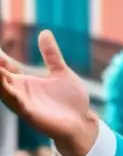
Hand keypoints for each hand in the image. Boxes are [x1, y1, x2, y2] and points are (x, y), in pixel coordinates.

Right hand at [0, 30, 98, 155]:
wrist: (82, 123)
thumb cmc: (71, 101)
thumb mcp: (61, 73)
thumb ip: (51, 55)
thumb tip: (45, 32)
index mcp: (24, 81)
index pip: (4, 65)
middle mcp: (18, 91)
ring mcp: (22, 103)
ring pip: (2, 88)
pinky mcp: (29, 113)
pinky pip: (15, 102)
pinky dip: (8, 92)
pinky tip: (4, 82)